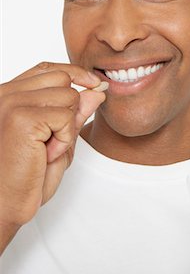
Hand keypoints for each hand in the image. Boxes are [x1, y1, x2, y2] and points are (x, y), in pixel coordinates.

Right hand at [0, 62, 106, 250]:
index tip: (95, 84)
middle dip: (70, 107)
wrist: (5, 204)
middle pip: (62, 79)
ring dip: (67, 126)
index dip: (75, 74)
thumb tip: (96, 91)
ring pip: (69, 96)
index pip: (49, 69)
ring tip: (46, 148)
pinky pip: (66, 117)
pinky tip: (45, 154)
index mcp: (10, 95)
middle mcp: (7, 94)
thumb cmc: (26, 177)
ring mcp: (12, 103)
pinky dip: (64, 138)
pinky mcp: (22, 117)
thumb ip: (74, 114)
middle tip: (52, 139)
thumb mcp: (58, 139)